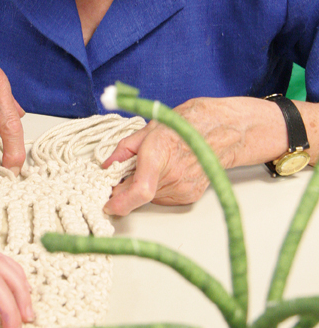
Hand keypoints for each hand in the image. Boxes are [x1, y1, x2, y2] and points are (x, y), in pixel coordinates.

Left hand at [102, 96, 291, 214]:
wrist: (222, 130)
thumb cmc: (186, 124)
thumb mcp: (148, 129)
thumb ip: (124, 149)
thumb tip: (105, 165)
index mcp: (159, 155)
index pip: (139, 191)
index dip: (120, 202)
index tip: (108, 204)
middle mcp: (173, 176)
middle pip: (138, 196)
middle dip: (125, 188)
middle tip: (126, 171)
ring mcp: (183, 189)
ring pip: (149, 198)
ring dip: (142, 187)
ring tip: (152, 165)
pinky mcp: (189, 197)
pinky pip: (162, 198)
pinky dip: (156, 189)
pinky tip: (165, 171)